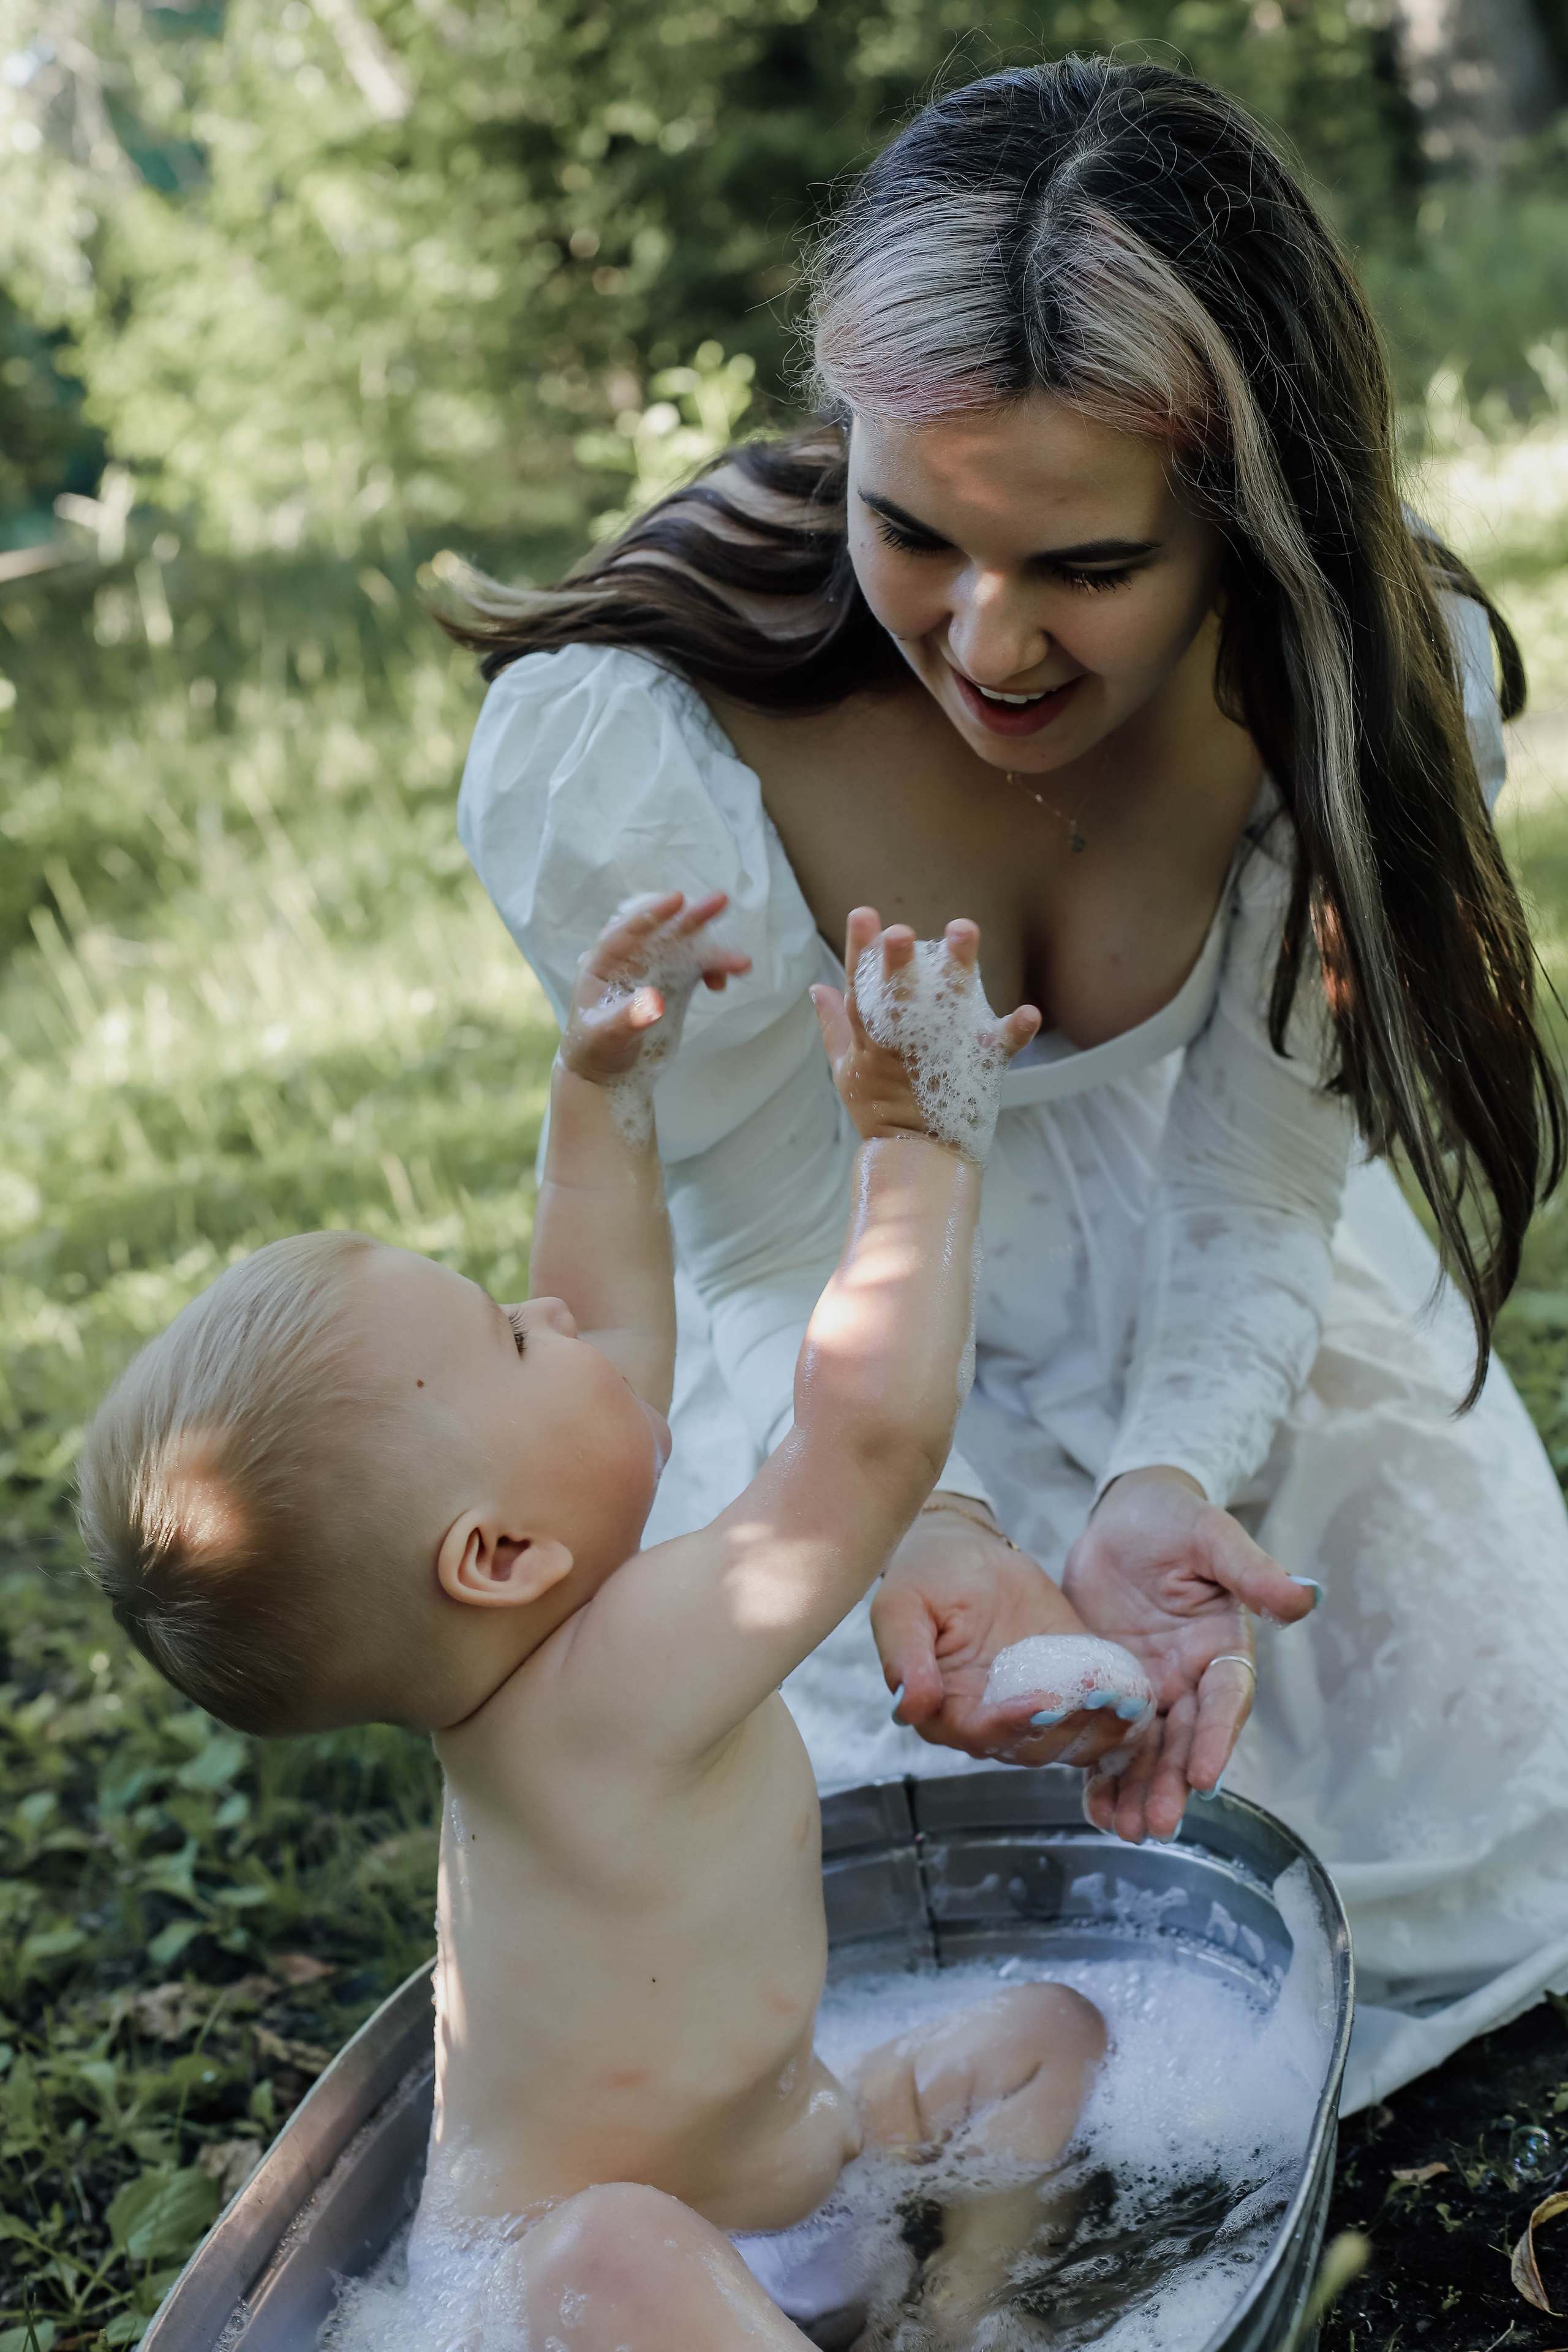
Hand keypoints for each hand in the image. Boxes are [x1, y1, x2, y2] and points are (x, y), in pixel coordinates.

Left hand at [560, 889, 750, 1084]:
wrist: (609, 1073)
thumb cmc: (596, 1051)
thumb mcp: (605, 1037)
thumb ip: (627, 1019)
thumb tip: (653, 1002)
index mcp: (603, 963)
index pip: (626, 930)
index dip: (652, 914)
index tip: (678, 900)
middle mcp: (629, 958)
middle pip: (662, 930)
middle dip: (692, 918)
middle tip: (721, 902)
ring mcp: (653, 968)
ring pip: (684, 946)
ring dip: (712, 949)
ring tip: (741, 963)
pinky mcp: (672, 981)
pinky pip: (695, 966)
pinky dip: (711, 968)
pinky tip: (721, 982)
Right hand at [811, 908, 1039, 1148]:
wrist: (916, 1157)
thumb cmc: (877, 1109)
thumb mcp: (845, 1067)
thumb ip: (834, 1024)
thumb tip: (818, 986)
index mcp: (871, 1037)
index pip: (860, 988)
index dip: (859, 951)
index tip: (863, 914)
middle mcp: (903, 1041)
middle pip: (898, 995)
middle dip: (897, 963)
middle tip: (900, 933)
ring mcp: (940, 1053)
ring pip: (949, 1006)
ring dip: (958, 968)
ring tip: (963, 929)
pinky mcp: (978, 1068)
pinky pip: (1000, 1046)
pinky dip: (1015, 1031)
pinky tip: (1029, 1012)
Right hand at [870, 1509, 1141, 1769]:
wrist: (966, 1552)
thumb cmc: (926, 1578)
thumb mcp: (903, 1606)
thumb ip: (905, 1655)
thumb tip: (909, 1705)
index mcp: (947, 1712)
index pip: (980, 1733)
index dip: (1009, 1723)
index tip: (1040, 1701)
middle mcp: (995, 1721)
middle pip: (1032, 1746)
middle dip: (1066, 1728)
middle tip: (1094, 1700)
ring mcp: (1037, 1707)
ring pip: (1071, 1739)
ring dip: (1099, 1727)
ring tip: (1121, 1699)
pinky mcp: (1071, 1686)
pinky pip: (1098, 1713)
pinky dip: (1119, 1712)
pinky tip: (1136, 1695)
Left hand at [1061, 1467, 1314, 1842]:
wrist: (1121, 1516)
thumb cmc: (1173, 1518)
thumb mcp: (1211, 1535)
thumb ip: (1250, 1568)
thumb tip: (1304, 1596)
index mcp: (1222, 1647)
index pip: (1225, 1700)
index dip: (1216, 1738)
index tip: (1205, 1775)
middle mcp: (1190, 1678)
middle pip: (1187, 1740)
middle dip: (1174, 1783)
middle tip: (1158, 1824)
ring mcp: (1150, 1689)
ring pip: (1149, 1752)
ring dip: (1140, 1792)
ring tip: (1125, 1830)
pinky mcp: (1109, 1691)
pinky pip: (1107, 1740)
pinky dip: (1101, 1776)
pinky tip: (1093, 1809)